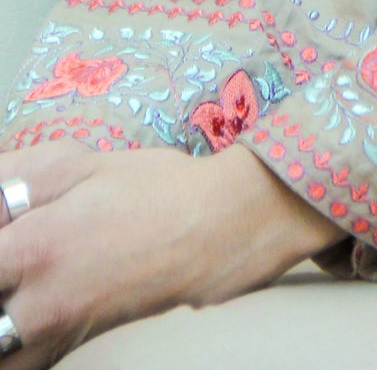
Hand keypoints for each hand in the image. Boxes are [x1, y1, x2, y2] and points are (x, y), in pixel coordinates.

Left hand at [0, 140, 344, 364]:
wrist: (218, 229)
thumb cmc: (154, 189)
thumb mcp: (80, 164)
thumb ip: (15, 179)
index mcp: (33, 249)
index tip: (4, 236)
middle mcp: (38, 304)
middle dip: (0, 284)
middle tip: (14, 260)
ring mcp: (59, 333)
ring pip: (5, 351)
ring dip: (4, 321)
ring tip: (18, 289)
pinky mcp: (78, 346)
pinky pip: (28, 363)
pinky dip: (18, 345)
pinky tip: (24, 317)